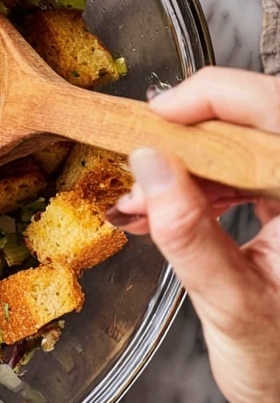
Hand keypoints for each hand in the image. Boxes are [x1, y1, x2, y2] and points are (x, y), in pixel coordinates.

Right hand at [106, 67, 279, 402]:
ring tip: (136, 202)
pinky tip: (154, 209)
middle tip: (137, 160)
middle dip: (185, 140)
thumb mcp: (230, 304)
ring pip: (239, 149)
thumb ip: (188, 233)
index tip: (158, 113)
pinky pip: (236, 176)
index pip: (274, 113)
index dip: (215, 98)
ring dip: (182, 168)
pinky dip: (192, 188)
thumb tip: (150, 166)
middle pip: (252, 126)